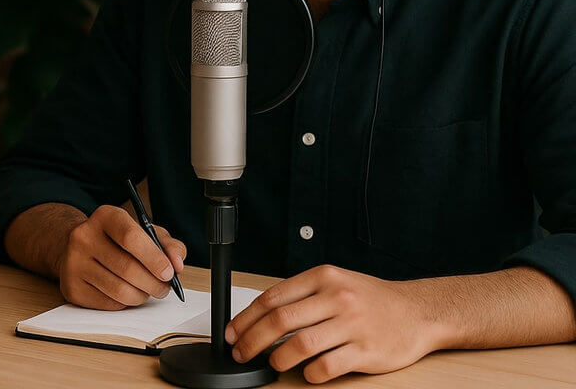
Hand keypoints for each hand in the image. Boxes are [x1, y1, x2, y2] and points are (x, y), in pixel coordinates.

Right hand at [56, 205, 186, 309]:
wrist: (78, 249)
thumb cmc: (117, 241)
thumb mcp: (145, 233)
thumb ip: (167, 245)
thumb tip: (177, 264)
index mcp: (105, 216)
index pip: (130, 238)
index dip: (154, 258)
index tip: (169, 272)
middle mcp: (84, 236)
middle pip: (127, 268)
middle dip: (153, 283)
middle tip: (164, 288)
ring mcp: (74, 262)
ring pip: (119, 290)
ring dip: (141, 296)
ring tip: (146, 291)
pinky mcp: (72, 287)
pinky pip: (108, 304)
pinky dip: (125, 303)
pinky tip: (127, 293)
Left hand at [226, 264, 445, 383]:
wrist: (417, 311)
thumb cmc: (370, 299)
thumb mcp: (335, 283)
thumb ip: (302, 295)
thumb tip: (260, 316)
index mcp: (323, 278)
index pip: (273, 298)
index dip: (246, 318)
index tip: (232, 332)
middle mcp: (336, 298)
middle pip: (280, 321)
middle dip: (252, 340)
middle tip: (241, 353)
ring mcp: (352, 325)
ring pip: (300, 344)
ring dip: (278, 358)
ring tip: (272, 364)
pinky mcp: (366, 351)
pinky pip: (328, 366)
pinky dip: (311, 373)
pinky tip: (307, 373)